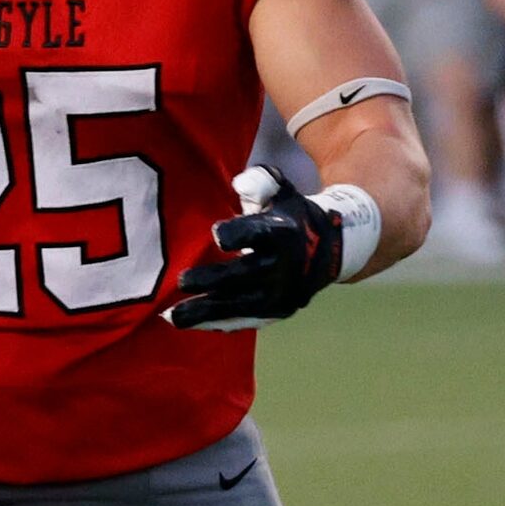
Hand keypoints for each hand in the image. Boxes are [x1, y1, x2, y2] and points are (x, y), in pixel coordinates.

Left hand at [164, 168, 347, 331]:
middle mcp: (284, 267)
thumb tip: (239, 185)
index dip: (238, 235)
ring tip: (172, 316)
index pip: (259, 234)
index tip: (217, 235)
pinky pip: (243, 320)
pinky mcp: (276, 312)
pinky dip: (215, 323)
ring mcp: (281, 294)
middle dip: (212, 280)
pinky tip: (189, 323)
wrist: (332, 249)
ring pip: (239, 306)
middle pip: (244, 276)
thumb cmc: (291, 215)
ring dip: (205, 312)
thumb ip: (261, 182)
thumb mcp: (282, 191)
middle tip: (182, 280)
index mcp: (283, 233)